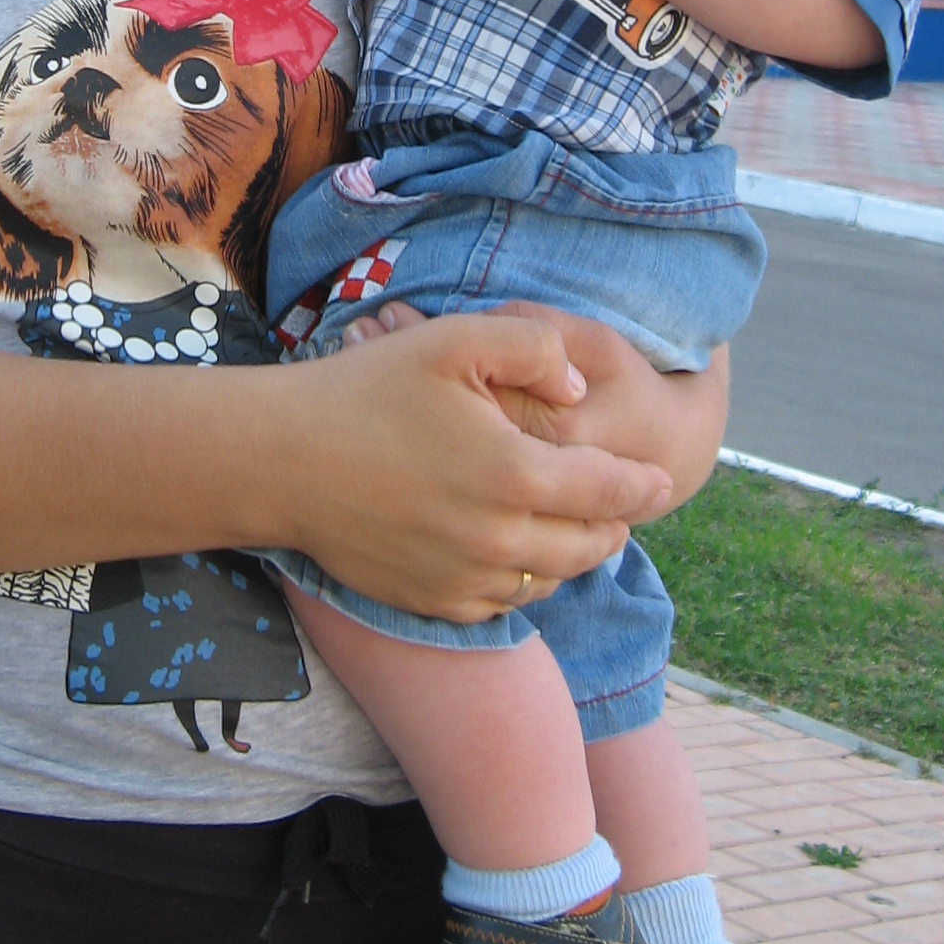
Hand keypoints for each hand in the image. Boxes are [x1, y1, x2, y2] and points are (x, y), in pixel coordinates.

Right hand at [275, 309, 673, 625]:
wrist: (282, 461)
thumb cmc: (365, 391)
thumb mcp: (453, 340)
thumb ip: (535, 348)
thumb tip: (581, 389)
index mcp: (514, 474)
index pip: (609, 491)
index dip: (643, 485)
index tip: (661, 480)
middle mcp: (499, 540)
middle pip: (591, 547)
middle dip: (615, 524)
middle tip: (620, 506)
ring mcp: (465, 579)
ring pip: (551, 580)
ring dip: (573, 556)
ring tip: (574, 528)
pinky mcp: (434, 602)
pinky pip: (504, 604)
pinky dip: (523, 581)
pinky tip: (514, 551)